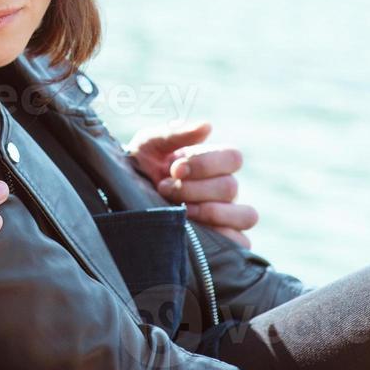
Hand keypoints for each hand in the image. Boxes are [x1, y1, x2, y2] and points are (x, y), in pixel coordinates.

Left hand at [127, 121, 258, 247]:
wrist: (123, 202)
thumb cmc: (139, 169)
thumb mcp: (149, 146)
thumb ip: (175, 134)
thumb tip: (207, 126)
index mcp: (213, 164)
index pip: (233, 158)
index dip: (206, 163)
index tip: (176, 168)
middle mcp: (224, 190)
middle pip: (231, 187)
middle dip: (194, 189)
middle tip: (165, 189)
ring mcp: (228, 217)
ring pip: (245, 215)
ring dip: (210, 212)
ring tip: (182, 212)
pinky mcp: (226, 243)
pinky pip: (242, 242)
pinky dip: (225, 237)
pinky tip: (197, 232)